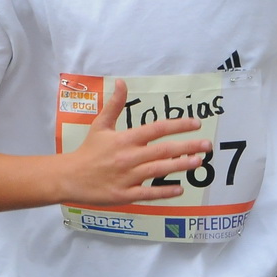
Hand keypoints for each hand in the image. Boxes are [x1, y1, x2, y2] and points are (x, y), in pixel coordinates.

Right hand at [59, 79, 210, 206]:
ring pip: (159, 170)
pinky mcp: (124, 194)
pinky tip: (179, 188)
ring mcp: (127, 177)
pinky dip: (164, 191)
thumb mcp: (100, 125)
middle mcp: (129, 157)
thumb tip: (122, 82)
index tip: (196, 123)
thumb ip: (114, 105)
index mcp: (125, 139)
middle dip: (188, 147)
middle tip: (207, 145)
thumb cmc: (87, 151)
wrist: (69, 177)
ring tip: (198, 162)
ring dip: (180, 166)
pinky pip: (148, 193)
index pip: (156, 129)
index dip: (178, 125)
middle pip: (163, 150)